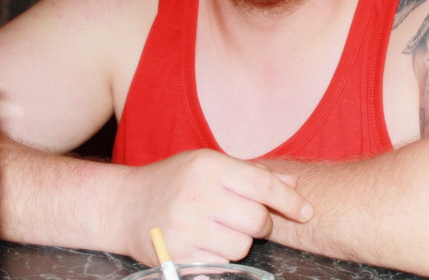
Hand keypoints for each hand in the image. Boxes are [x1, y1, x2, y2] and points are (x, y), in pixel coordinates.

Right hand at [119, 149, 312, 264]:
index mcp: (209, 167)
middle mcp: (198, 195)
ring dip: (238, 242)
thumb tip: (294, 185)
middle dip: (260, 223)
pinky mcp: (178, 256)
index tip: (306, 212)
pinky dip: (220, 257)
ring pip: (242, 245)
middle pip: (257, 220)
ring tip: (216, 229)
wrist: (122, 206)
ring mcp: (186, 228)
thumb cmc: (172, 181)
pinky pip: (221, 264)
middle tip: (243, 218)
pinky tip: (203, 243)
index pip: (263, 186)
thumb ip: (251, 175)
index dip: (290, 201)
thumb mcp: (208, 165)